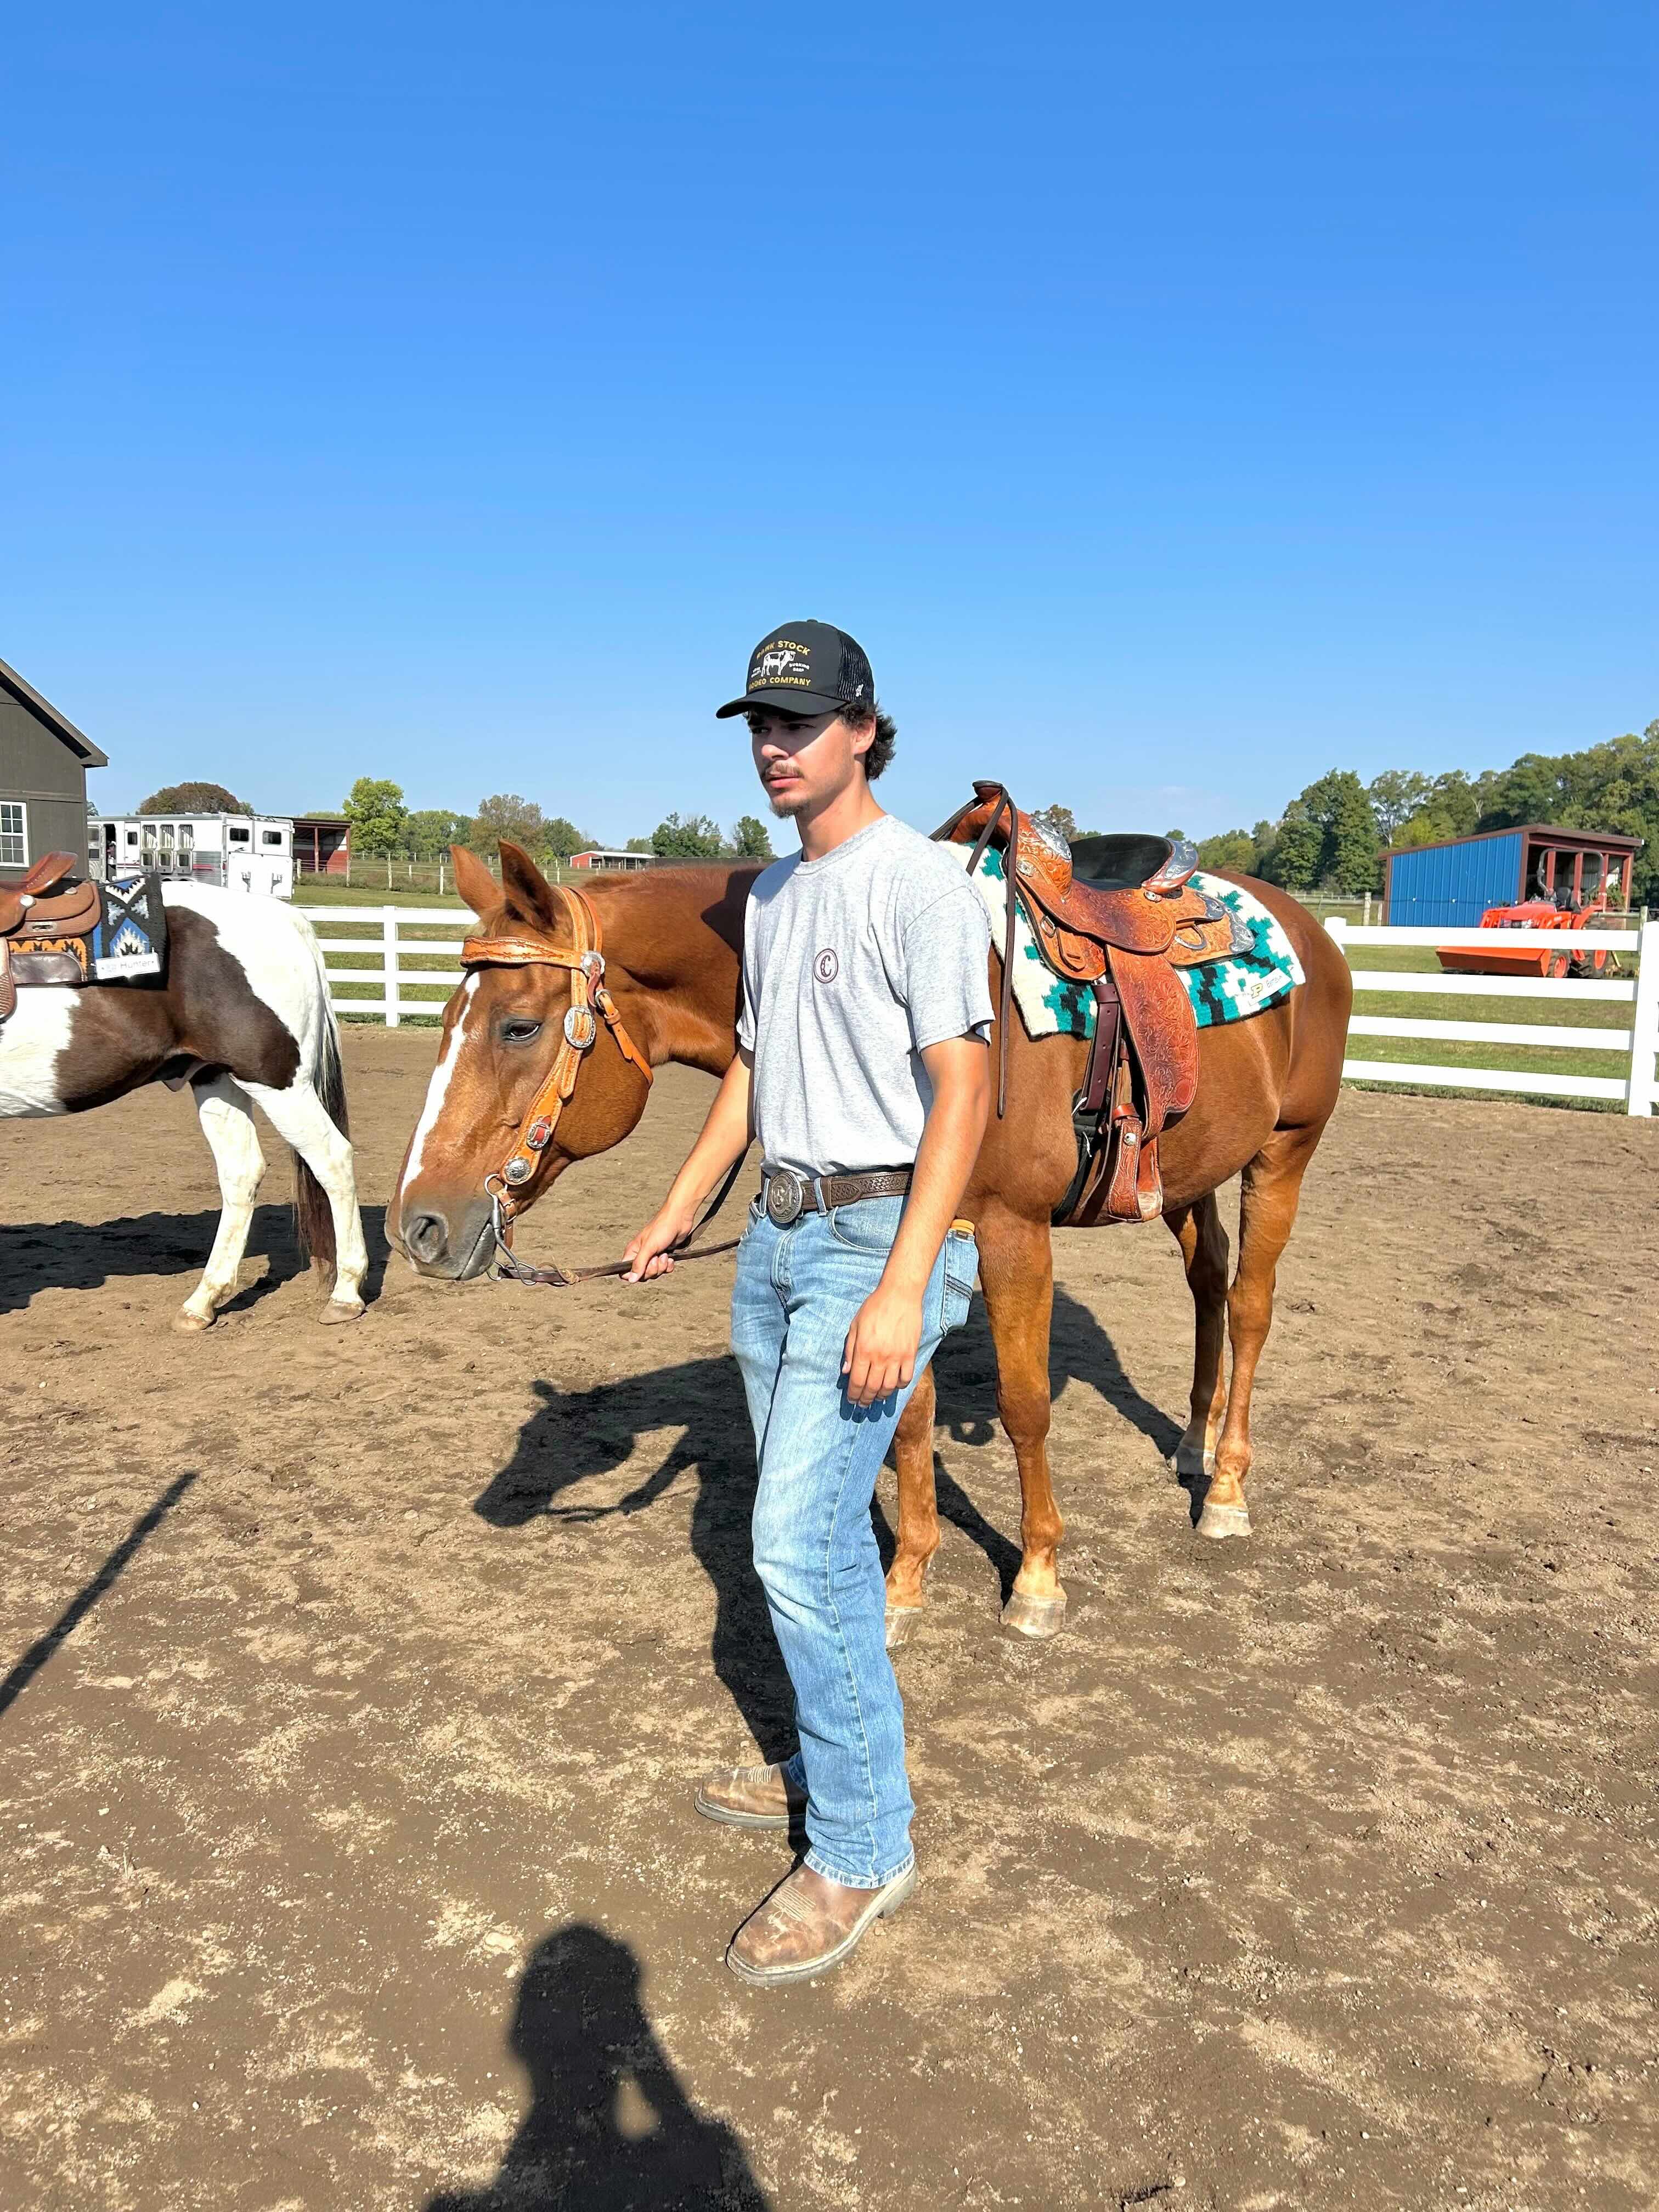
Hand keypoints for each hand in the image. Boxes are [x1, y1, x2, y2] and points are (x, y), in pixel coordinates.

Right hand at [623, 1197, 699, 1282]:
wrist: (679, 1219)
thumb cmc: (662, 1228)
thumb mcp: (649, 1247)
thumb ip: (639, 1264)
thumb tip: (631, 1280)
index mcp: (632, 1252)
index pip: (625, 1272)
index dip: (633, 1275)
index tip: (643, 1269)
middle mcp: (641, 1255)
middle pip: (642, 1275)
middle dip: (652, 1270)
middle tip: (657, 1257)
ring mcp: (653, 1256)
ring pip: (654, 1273)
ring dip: (662, 1266)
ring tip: (665, 1254)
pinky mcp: (664, 1256)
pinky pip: (664, 1270)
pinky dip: (669, 1266)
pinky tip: (671, 1257)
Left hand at [842, 1280, 923, 1406]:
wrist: (900, 1295)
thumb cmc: (874, 1307)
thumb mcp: (855, 1325)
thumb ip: (850, 1350)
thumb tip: (846, 1372)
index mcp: (863, 1350)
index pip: (857, 1381)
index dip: (854, 1394)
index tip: (852, 1400)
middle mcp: (880, 1357)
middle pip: (872, 1388)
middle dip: (866, 1399)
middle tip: (863, 1404)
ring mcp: (897, 1357)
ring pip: (889, 1386)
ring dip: (882, 1396)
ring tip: (877, 1397)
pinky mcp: (911, 1354)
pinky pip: (906, 1377)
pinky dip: (900, 1386)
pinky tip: (895, 1385)